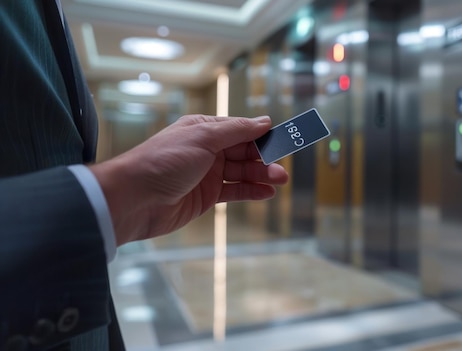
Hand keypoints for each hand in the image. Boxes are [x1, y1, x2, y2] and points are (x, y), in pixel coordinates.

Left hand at [89, 115, 288, 245]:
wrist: (134, 199)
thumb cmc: (163, 161)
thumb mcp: (203, 138)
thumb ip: (236, 131)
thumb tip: (264, 121)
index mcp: (204, 130)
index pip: (240, 129)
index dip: (262, 135)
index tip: (284, 139)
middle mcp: (206, 150)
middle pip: (244, 152)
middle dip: (264, 159)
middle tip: (282, 169)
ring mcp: (206, 174)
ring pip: (241, 172)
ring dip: (261, 176)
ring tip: (279, 181)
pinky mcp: (205, 196)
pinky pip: (234, 191)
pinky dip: (251, 191)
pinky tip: (266, 192)